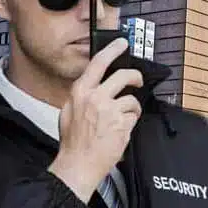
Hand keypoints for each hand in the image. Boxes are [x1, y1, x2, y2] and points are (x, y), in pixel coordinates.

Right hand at [47, 38, 143, 202]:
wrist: (77, 164)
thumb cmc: (74, 142)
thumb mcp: (70, 111)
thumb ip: (84, 95)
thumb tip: (97, 84)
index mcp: (80, 92)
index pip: (98, 63)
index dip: (113, 50)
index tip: (123, 43)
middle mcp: (94, 97)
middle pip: (124, 75)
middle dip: (135, 76)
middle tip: (137, 80)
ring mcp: (109, 109)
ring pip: (131, 99)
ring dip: (131, 109)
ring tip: (121, 120)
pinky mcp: (121, 122)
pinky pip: (133, 116)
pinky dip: (130, 123)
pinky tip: (119, 131)